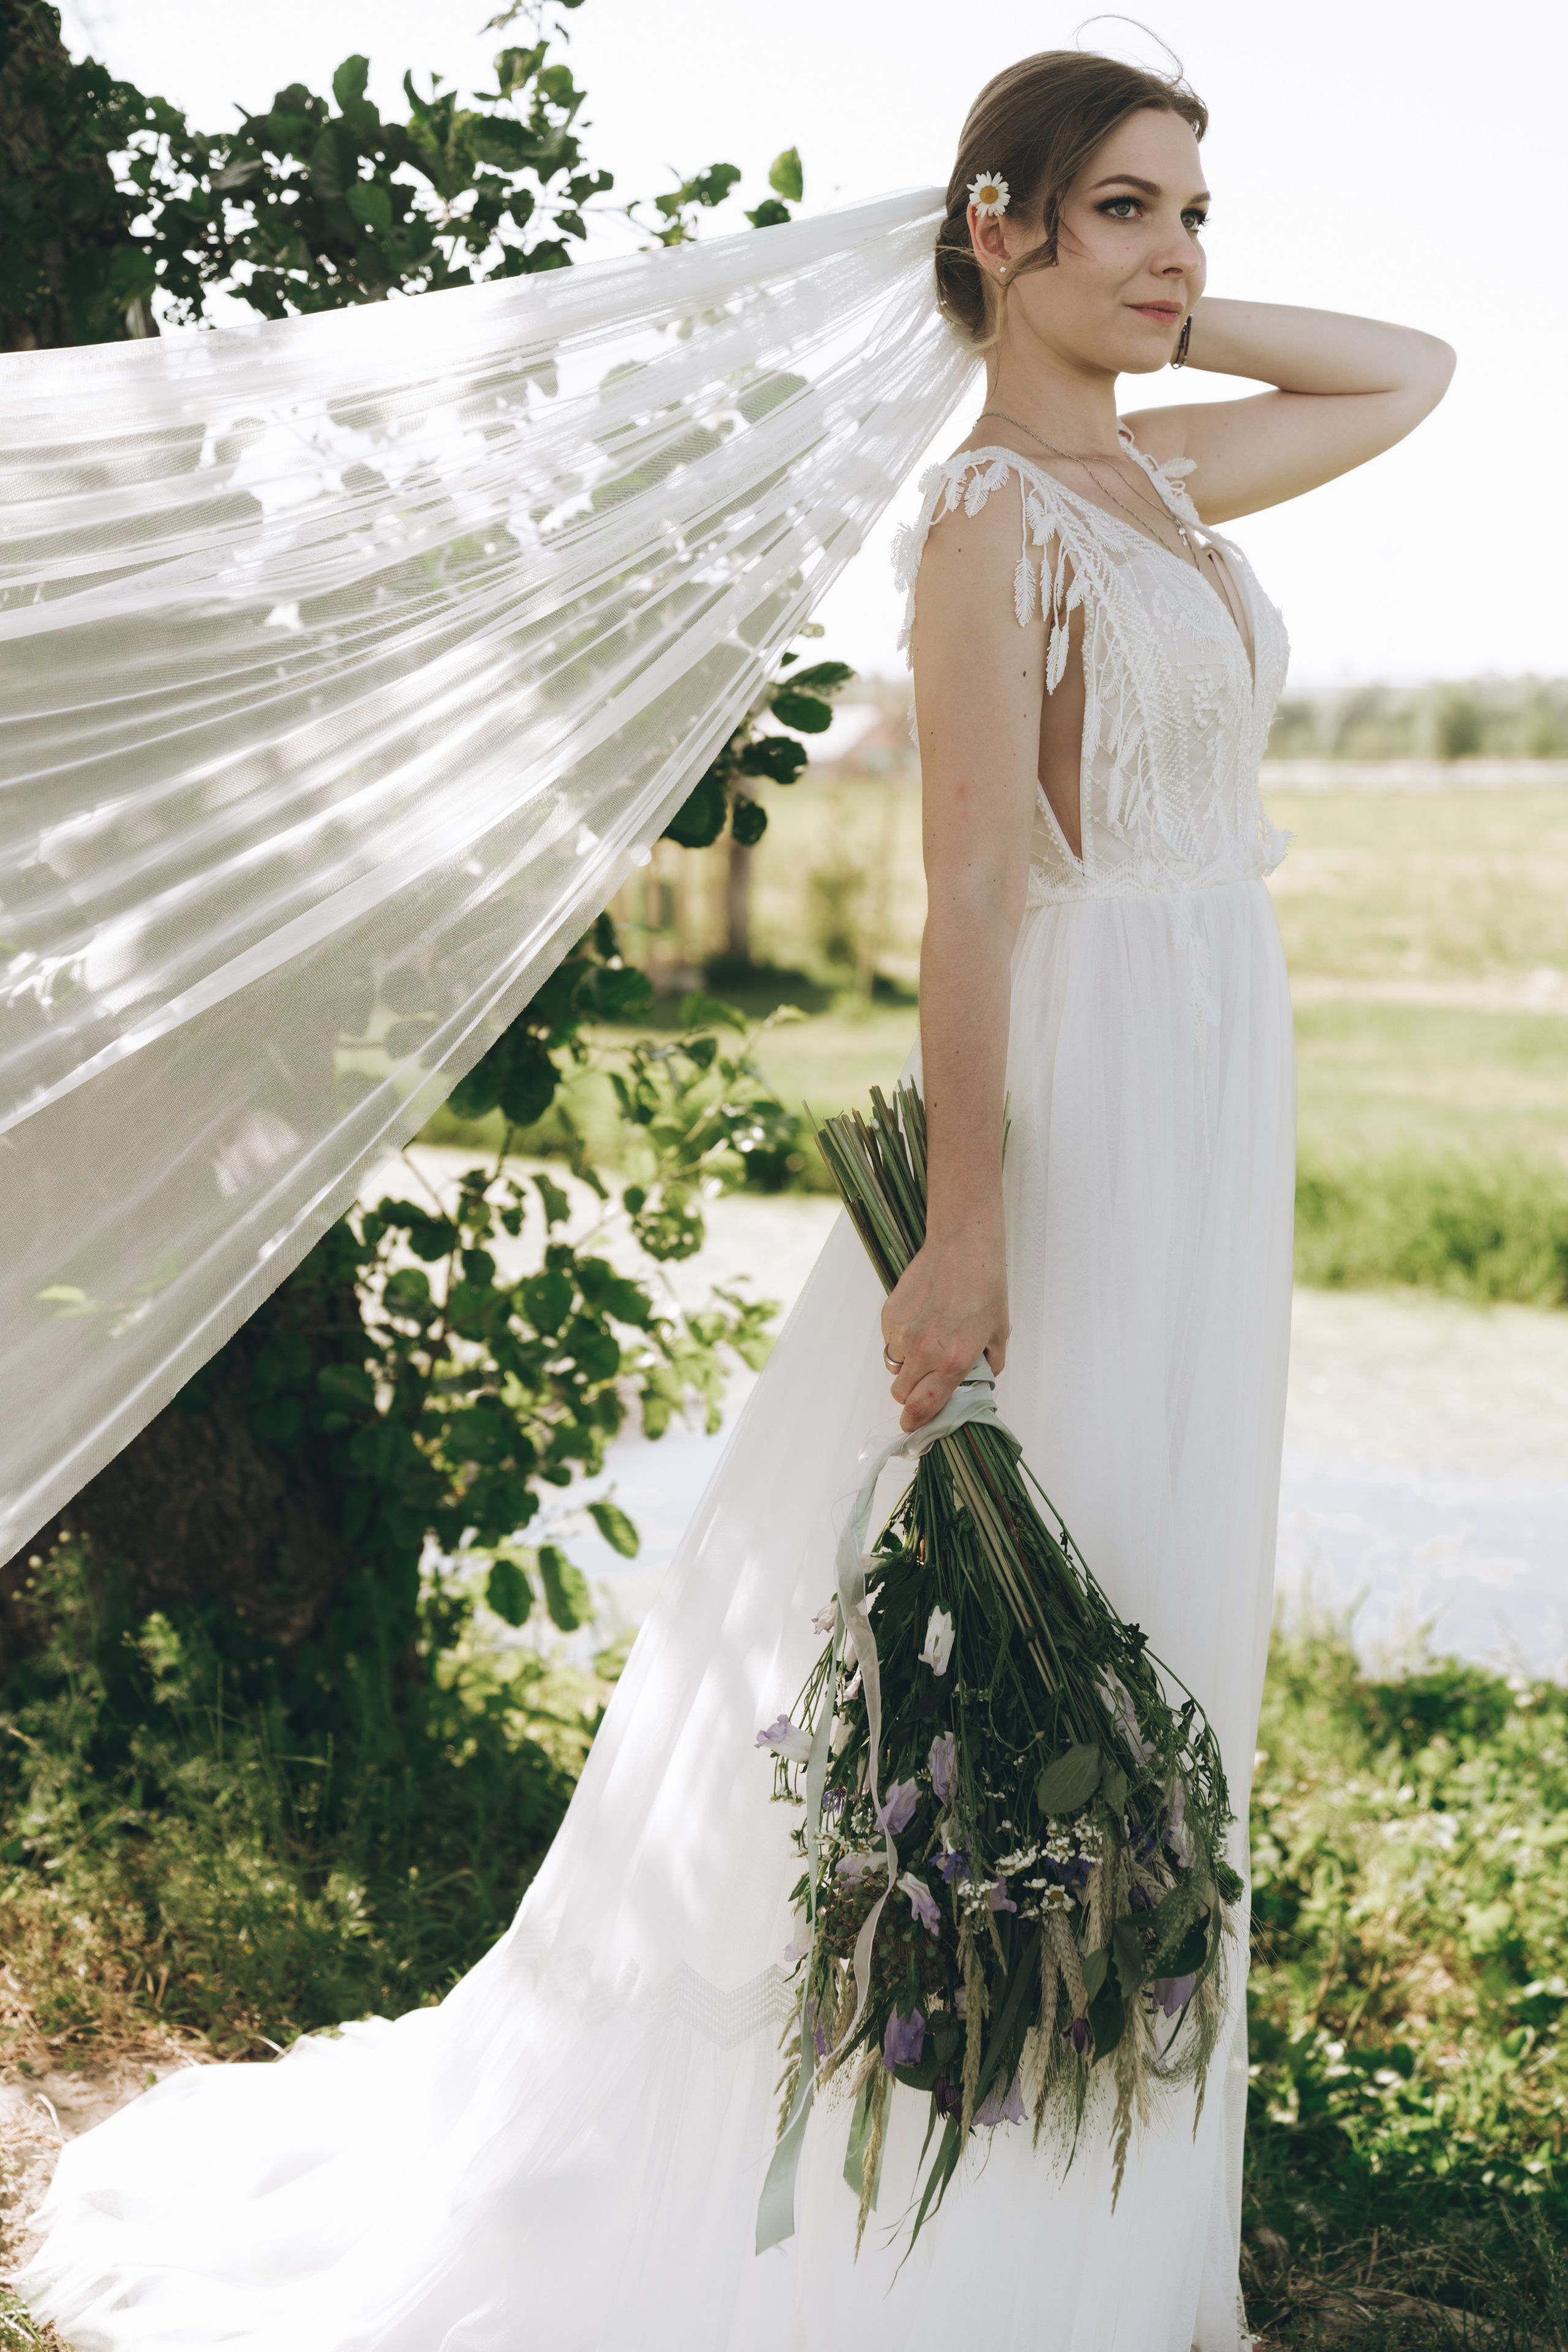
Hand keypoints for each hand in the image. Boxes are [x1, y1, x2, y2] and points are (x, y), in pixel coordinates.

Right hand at [881, 1219, 1008, 1434]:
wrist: (963, 1245)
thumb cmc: (986, 1287)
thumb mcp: (998, 1333)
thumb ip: (986, 1366)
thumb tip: (973, 1384)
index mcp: (954, 1361)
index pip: (923, 1407)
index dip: (914, 1422)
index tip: (911, 1426)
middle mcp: (924, 1352)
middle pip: (901, 1393)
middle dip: (911, 1392)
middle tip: (927, 1378)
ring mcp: (903, 1332)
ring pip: (894, 1365)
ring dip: (907, 1363)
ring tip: (928, 1338)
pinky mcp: (889, 1314)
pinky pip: (889, 1340)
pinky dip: (901, 1337)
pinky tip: (921, 1317)